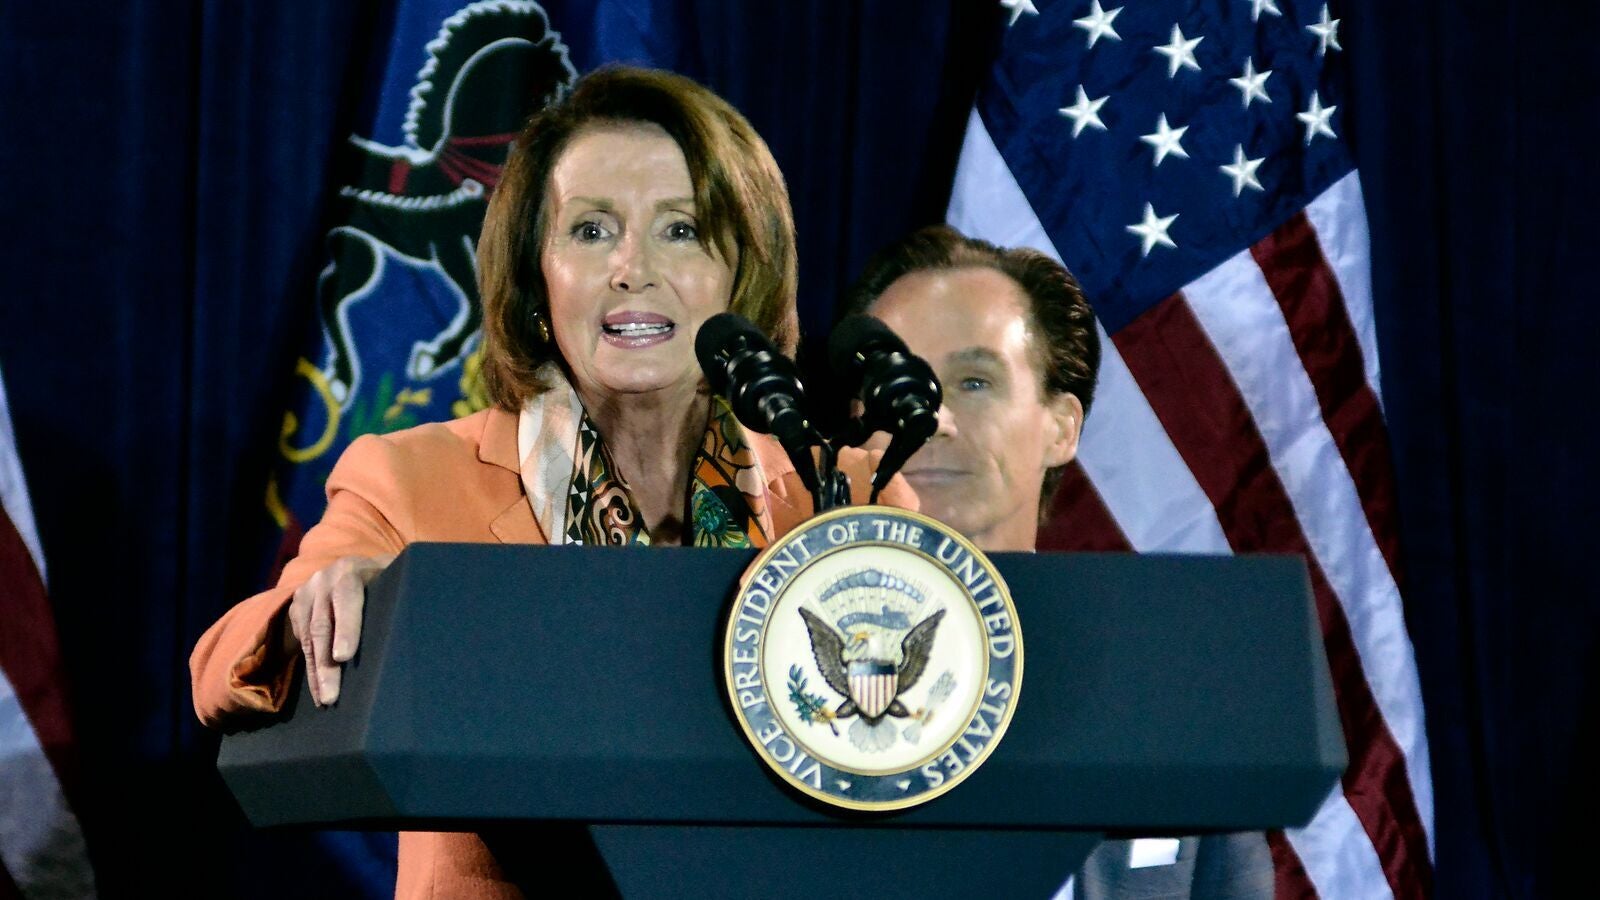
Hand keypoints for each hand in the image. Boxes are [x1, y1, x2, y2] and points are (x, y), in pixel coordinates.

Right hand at [285, 554, 394, 706]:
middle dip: (326, 664)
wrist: (362, 568)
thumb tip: (424, 625)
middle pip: (322, 624)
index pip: (347, 596)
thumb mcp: (400, 579)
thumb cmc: (392, 580)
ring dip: (317, 673)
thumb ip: (406, 592)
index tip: (344, 657)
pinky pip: (300, 642)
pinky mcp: (297, 607)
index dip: (346, 626)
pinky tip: (319, 692)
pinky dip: (311, 669)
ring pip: (308, 638)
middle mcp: (324, 579)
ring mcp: (307, 592)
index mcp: (352, 569)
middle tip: (332, 697)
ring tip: (326, 701)